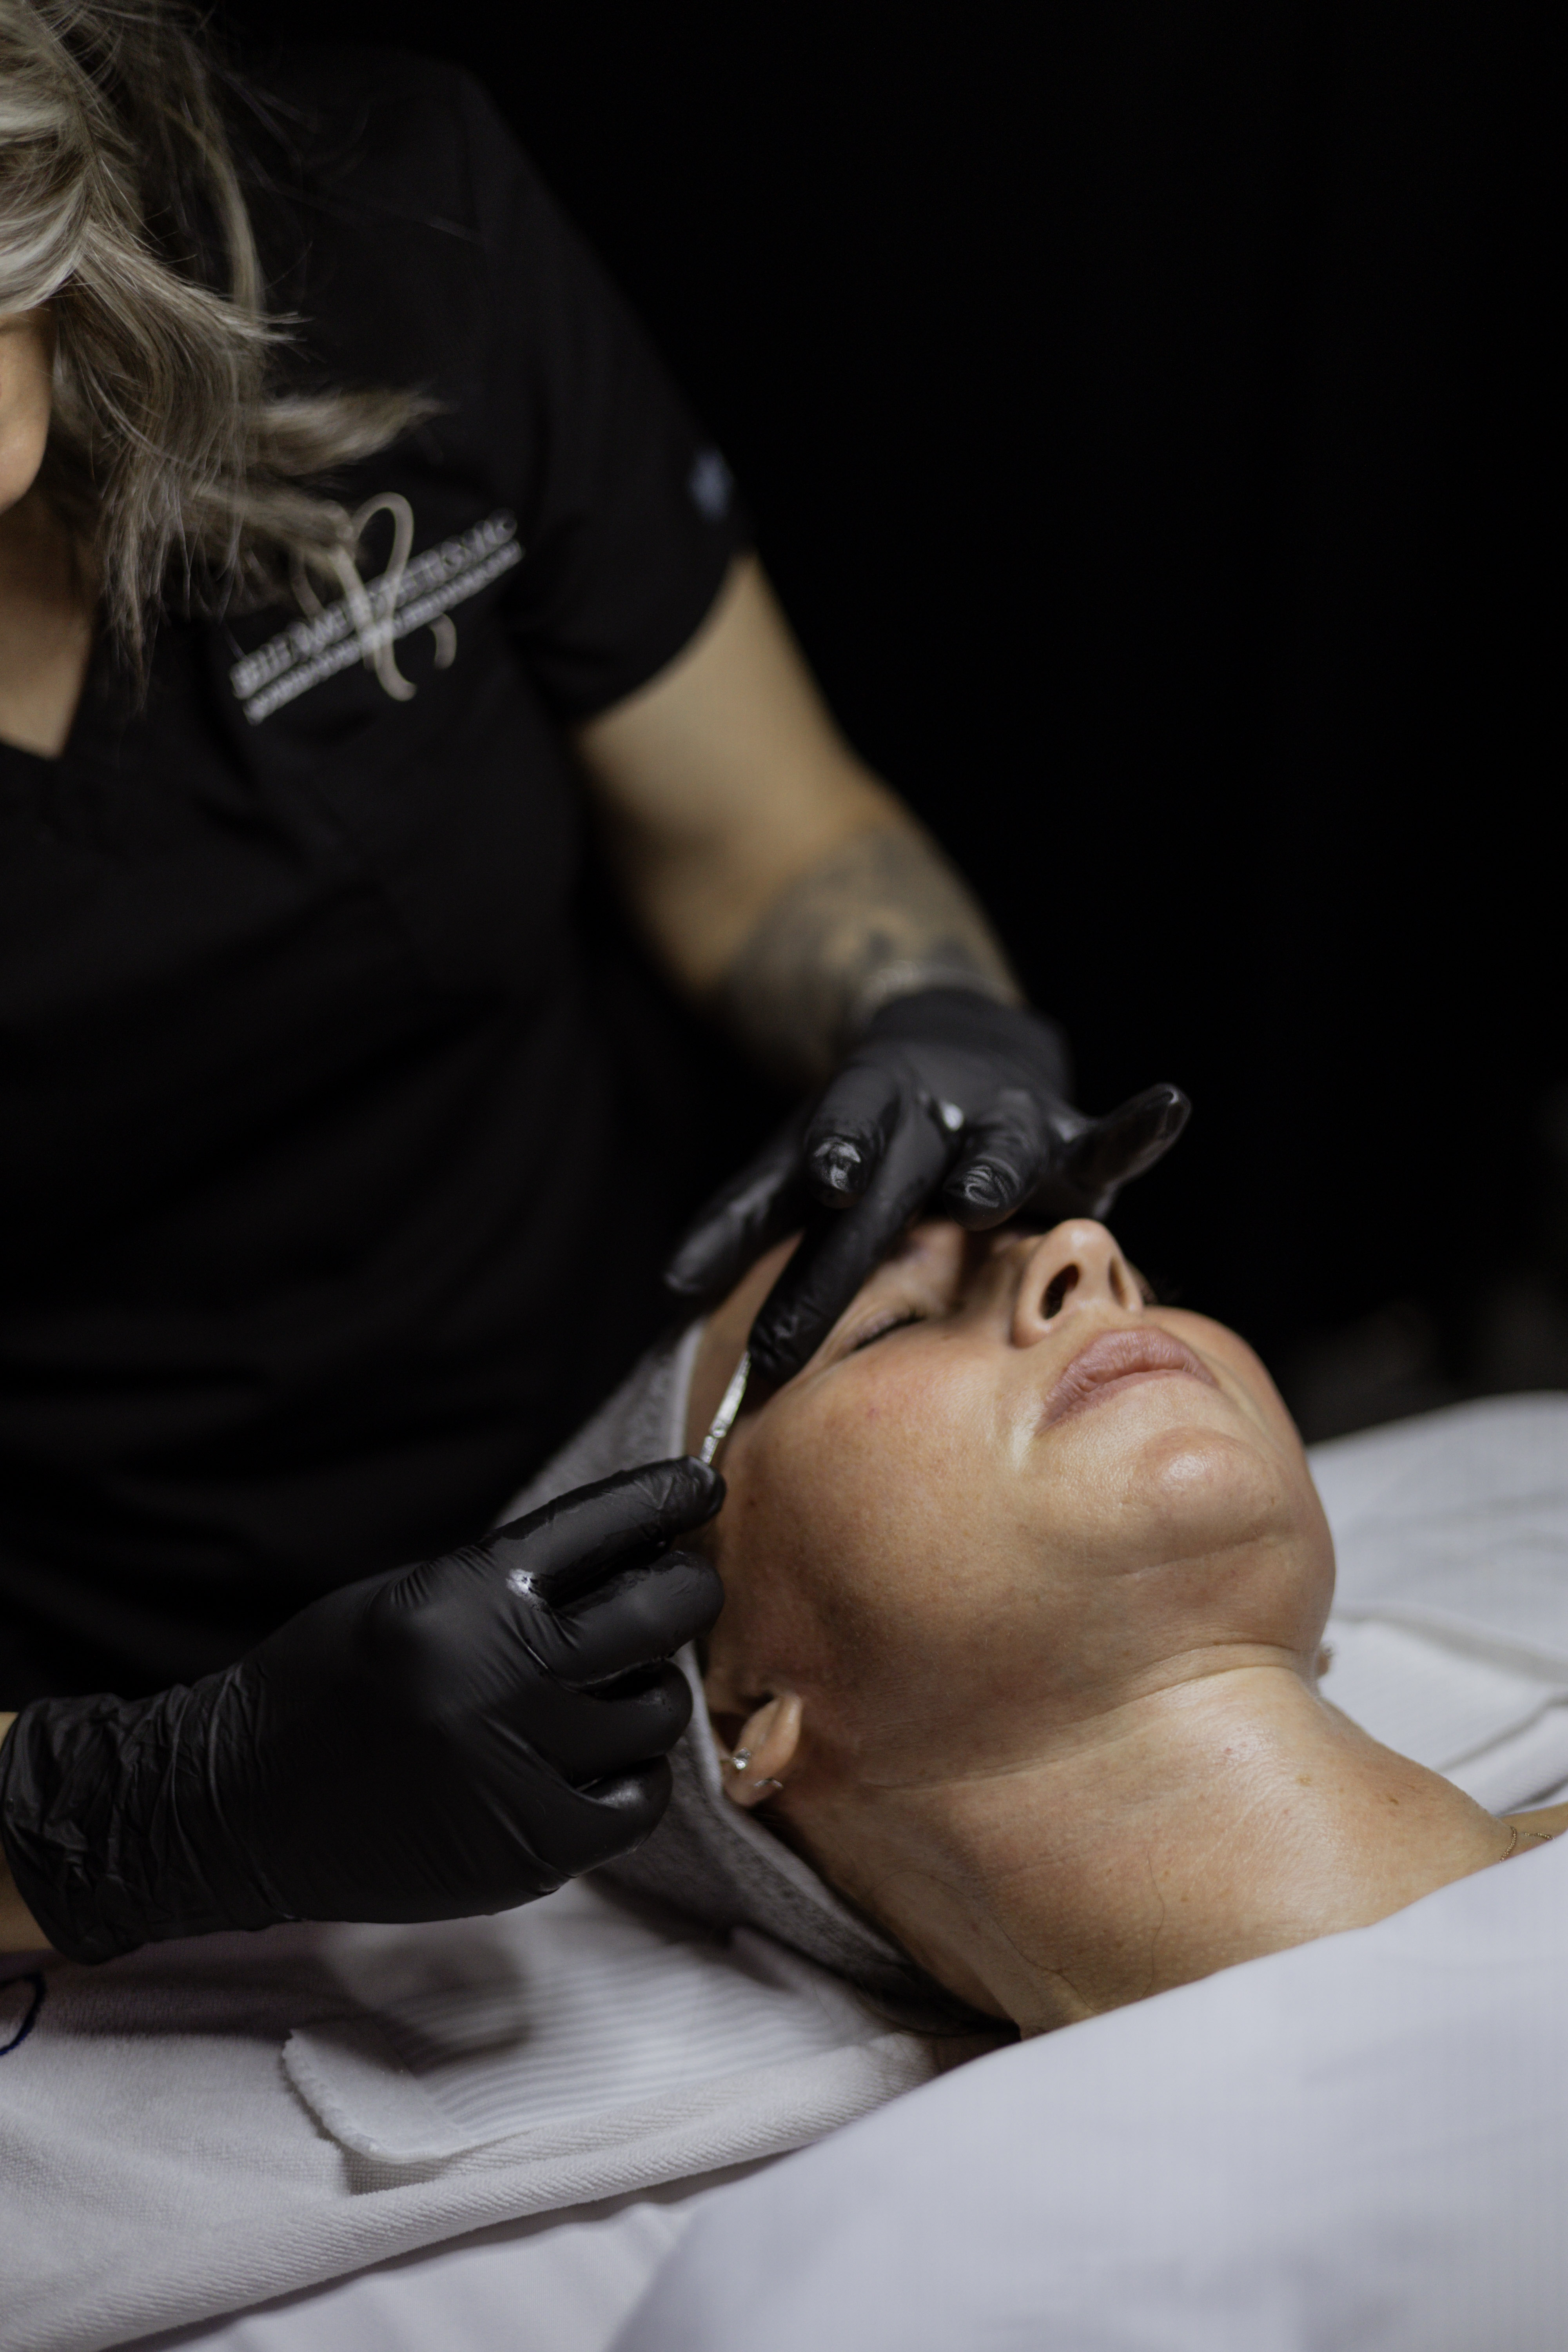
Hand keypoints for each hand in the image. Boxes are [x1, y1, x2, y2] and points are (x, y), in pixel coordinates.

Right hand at [0, 1461, 723, 1964]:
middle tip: (683, 1590)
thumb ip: (518, 1581)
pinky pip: (639, 1799)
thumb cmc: (330, 1684)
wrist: (238, 1806)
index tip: (700, 1489)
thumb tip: (640, 1554)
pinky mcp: (530, 1849)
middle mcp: (499, 1677)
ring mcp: (519, 1770)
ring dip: (649, 1691)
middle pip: (656, 1614)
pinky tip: (599, 1758)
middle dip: (685, 1592)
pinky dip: (632, 1774)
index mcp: (462, 1597)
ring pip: (657, 1711)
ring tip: (613, 1689)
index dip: (663, 1500)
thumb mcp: (413, 1596)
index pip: (600, 1526)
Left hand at [666, 989, 1189, 1383]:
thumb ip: (743, 1217)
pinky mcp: (1068, 1141)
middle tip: (861, 1255)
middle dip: (867, 1240)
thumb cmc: (866, 1134)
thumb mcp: (798, 1162)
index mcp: (864, 1113)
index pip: (836, 1145)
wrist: (949, 1050)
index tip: (824, 1187)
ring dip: (990, 1172)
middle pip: (897, 1179)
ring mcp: (1005, 1124)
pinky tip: (1170, 1104)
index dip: (830, 1165)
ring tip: (983, 1199)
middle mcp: (934, 1116)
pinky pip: (1109, 1140)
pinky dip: (1140, 1127)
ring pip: (999, 1150)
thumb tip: (671, 1288)